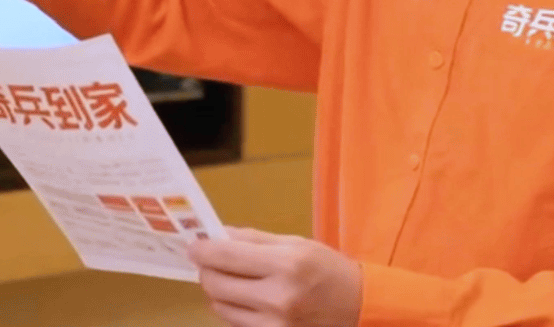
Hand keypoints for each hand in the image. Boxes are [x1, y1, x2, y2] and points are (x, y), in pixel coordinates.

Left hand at [187, 227, 363, 326]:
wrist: (359, 307)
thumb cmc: (327, 269)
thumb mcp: (295, 243)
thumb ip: (253, 239)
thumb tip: (217, 235)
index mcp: (286, 265)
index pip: (225, 257)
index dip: (201, 250)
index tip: (194, 245)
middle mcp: (278, 298)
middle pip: (215, 285)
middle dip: (206, 270)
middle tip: (210, 261)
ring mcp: (274, 325)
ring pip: (220, 307)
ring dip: (218, 291)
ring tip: (233, 279)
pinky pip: (235, 323)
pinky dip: (232, 308)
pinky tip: (246, 298)